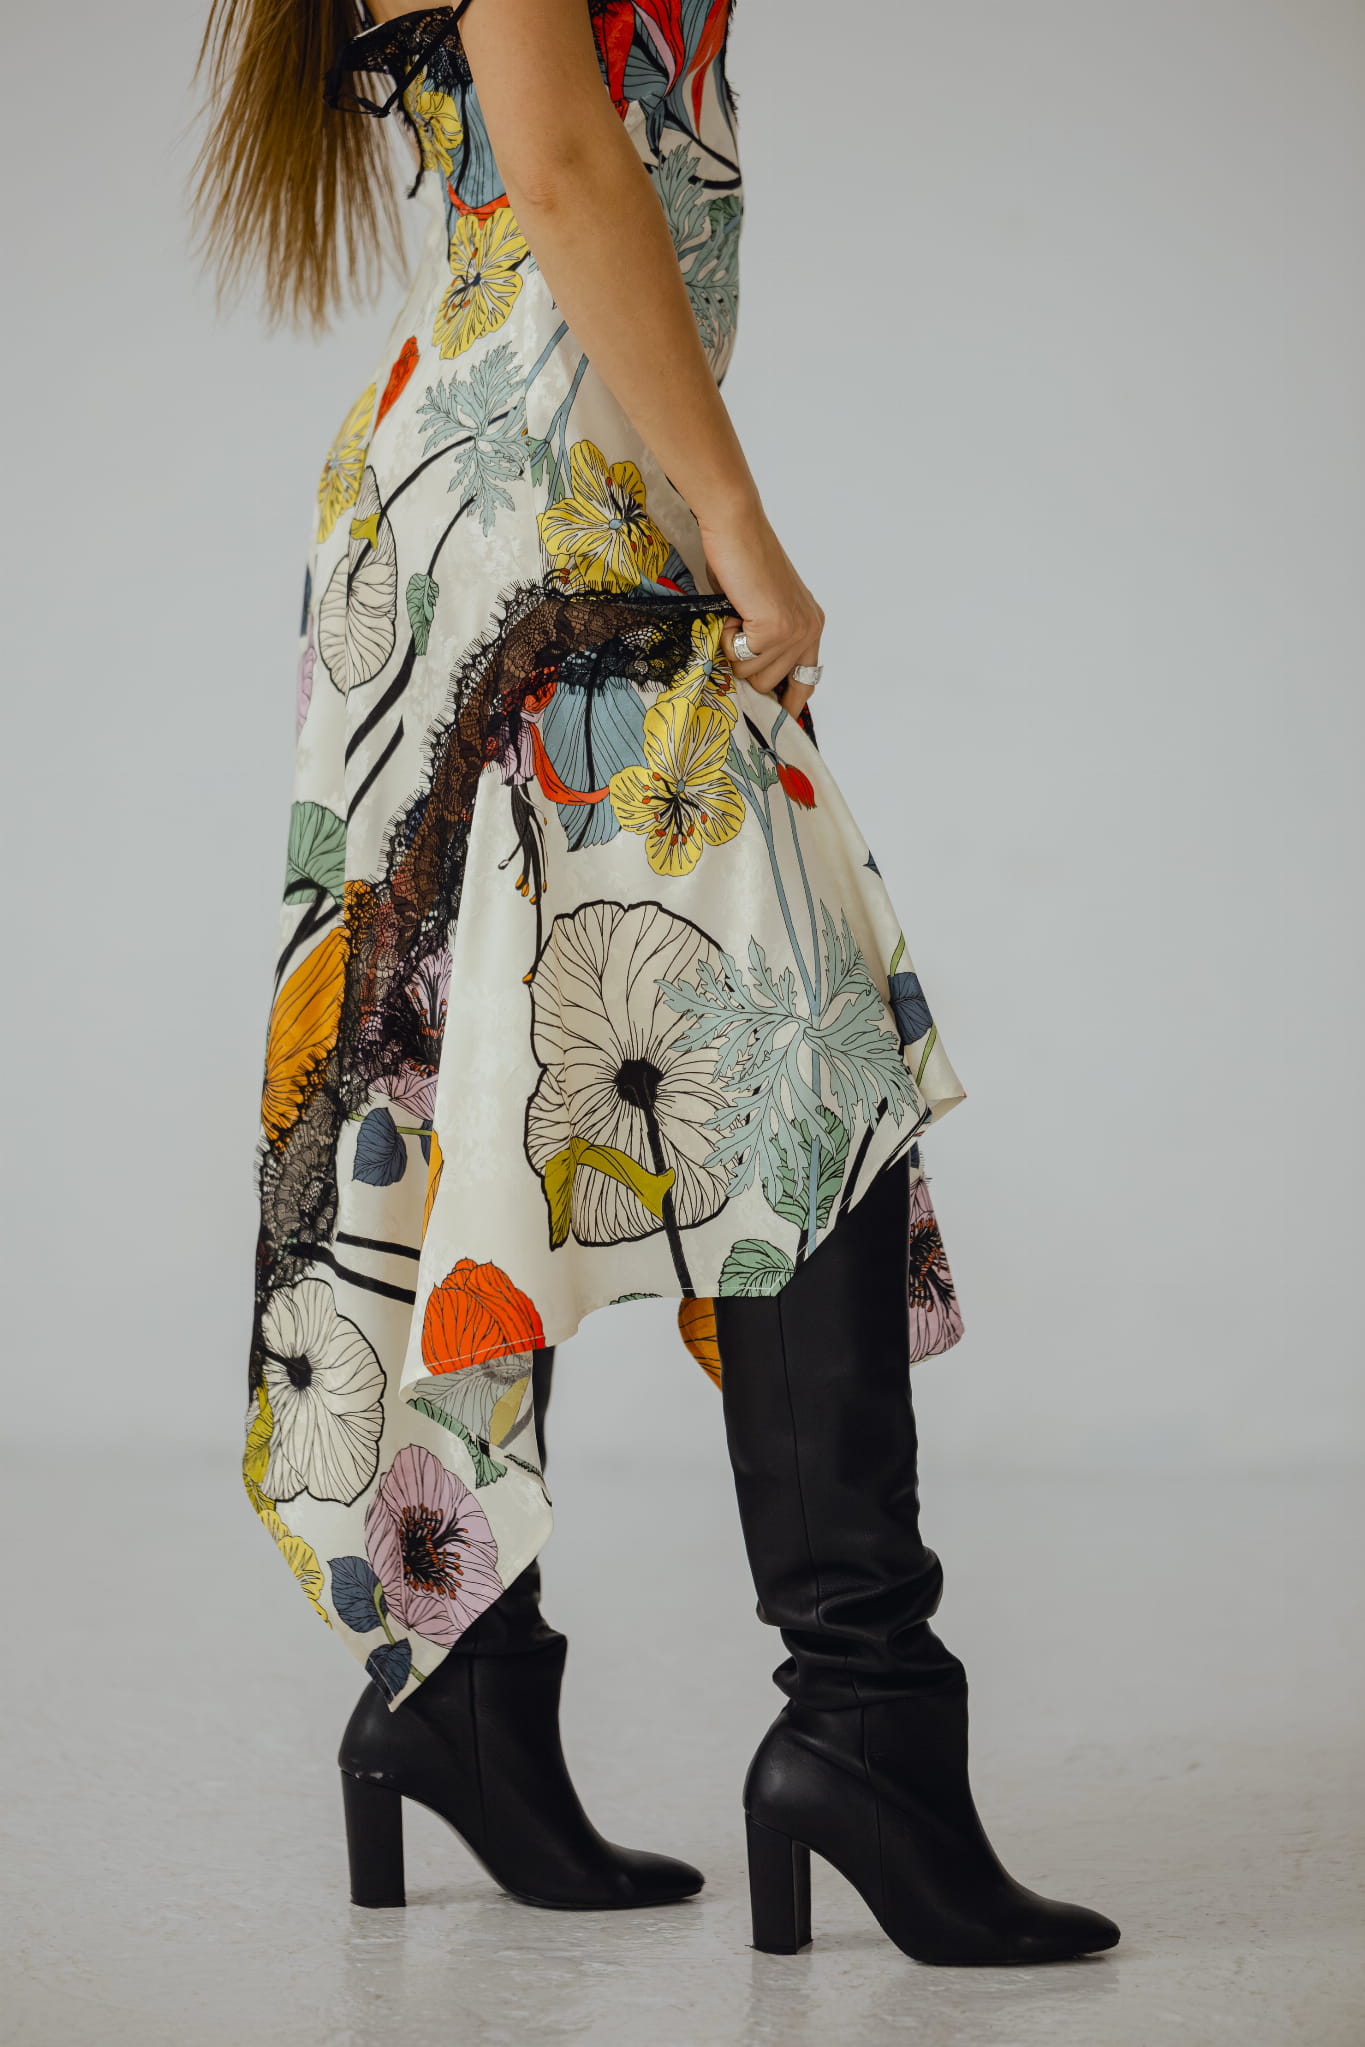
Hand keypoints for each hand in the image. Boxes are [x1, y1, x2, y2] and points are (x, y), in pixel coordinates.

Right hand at [699, 505, 824, 722]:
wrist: (736, 528)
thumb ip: (762, 640)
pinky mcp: (775, 629)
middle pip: (768, 684)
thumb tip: (744, 676)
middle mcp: (808, 630)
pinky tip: (732, 612)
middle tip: (734, 631)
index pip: (805, 681)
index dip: (789, 703)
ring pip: (751, 675)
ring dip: (732, 651)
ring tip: (735, 615)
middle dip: (743, 665)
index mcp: (810, 625)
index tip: (778, 721)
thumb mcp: (758, 608)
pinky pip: (739, 658)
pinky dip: (726, 639)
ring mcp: (793, 632)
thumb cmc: (740, 560)